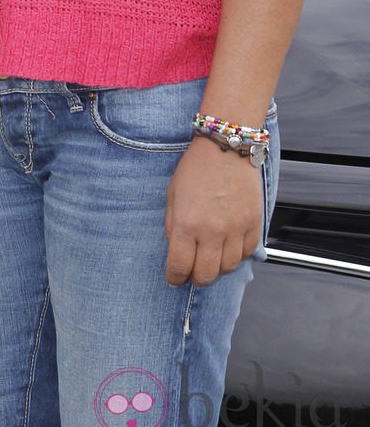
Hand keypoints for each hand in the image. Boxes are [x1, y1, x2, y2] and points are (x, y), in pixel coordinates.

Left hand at [164, 137, 262, 286]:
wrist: (226, 148)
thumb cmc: (196, 168)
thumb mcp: (172, 195)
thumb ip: (172, 225)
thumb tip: (176, 251)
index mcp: (185, 224)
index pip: (179, 267)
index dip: (174, 278)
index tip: (174, 278)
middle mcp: (211, 231)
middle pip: (205, 275)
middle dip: (196, 278)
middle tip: (193, 272)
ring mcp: (235, 229)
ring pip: (228, 268)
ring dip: (218, 267)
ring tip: (211, 257)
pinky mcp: (253, 225)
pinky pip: (247, 254)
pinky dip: (238, 255)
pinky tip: (229, 245)